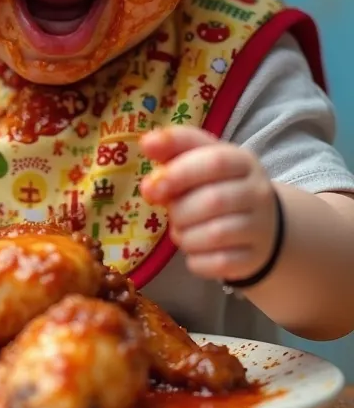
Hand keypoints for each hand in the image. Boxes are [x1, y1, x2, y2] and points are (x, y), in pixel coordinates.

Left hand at [140, 127, 277, 282]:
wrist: (261, 224)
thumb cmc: (219, 185)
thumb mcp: (201, 159)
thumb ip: (173, 149)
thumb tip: (147, 143)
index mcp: (242, 161)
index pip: (215, 161)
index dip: (178, 173)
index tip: (149, 186)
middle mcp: (257, 192)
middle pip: (213, 201)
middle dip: (179, 210)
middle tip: (171, 212)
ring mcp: (260, 227)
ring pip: (215, 235)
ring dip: (185, 236)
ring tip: (181, 230)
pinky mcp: (254, 258)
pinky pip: (219, 263)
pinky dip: (197, 260)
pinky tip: (195, 250)